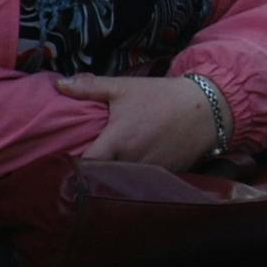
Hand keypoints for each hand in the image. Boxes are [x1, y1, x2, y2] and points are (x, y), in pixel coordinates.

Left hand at [57, 74, 219, 168]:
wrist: (207, 108)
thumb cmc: (161, 97)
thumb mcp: (124, 87)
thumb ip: (90, 88)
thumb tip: (59, 84)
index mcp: (117, 141)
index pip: (86, 165)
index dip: (75, 166)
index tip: (68, 161)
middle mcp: (131, 162)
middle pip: (101, 177)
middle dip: (93, 173)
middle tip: (86, 165)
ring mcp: (149, 172)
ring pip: (121, 182)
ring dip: (113, 176)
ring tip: (109, 167)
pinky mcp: (164, 177)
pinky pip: (141, 182)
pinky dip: (135, 177)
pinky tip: (133, 167)